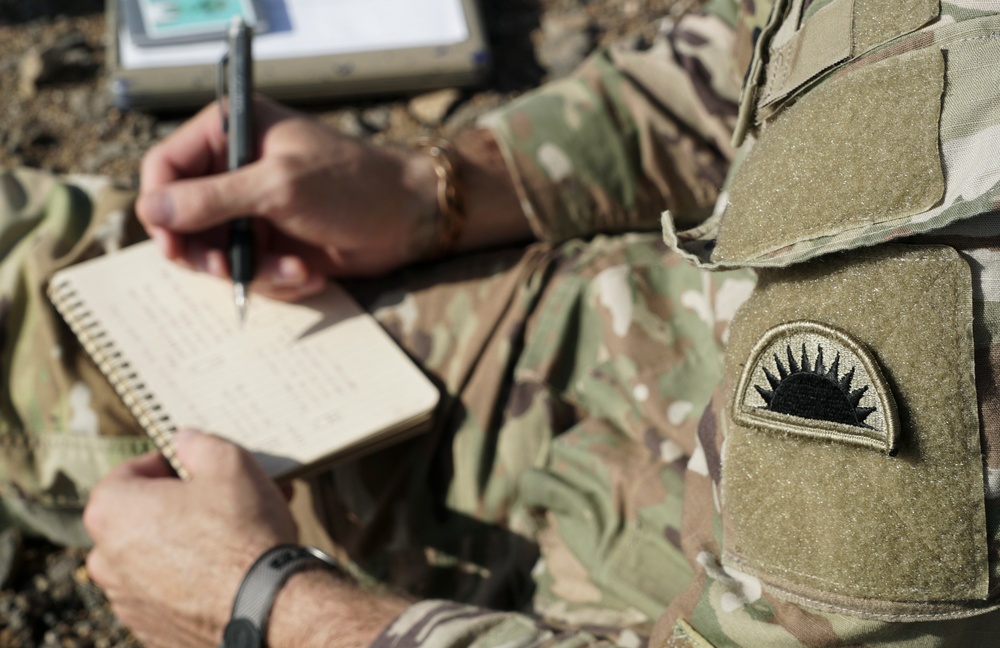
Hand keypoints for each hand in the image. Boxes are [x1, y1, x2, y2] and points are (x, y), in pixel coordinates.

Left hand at [84, 429, 409, 647]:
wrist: (268, 605)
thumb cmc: (243, 532)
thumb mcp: (229, 463)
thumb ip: (198, 443)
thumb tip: (185, 439)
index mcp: (112, 511)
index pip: (129, 471)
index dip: (169, 463)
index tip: (199, 468)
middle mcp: (106, 560)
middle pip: (142, 516)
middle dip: (181, 505)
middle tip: (224, 498)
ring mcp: (128, 600)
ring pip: (156, 556)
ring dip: (188, 541)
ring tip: (239, 532)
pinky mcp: (154, 629)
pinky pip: (170, 592)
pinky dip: (194, 579)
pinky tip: (234, 568)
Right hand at [136, 97, 439, 299]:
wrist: (408, 218)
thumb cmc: (350, 184)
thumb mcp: (279, 186)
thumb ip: (212, 199)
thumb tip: (151, 210)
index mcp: (231, 131)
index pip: (165, 167)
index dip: (161, 208)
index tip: (171, 244)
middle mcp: (235, 168)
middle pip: (182, 219)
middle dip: (207, 253)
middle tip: (227, 272)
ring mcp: (253, 208)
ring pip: (216, 253)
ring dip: (253, 271)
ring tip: (296, 270)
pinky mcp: (273, 241)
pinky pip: (250, 270)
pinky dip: (278, 278)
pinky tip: (310, 273)